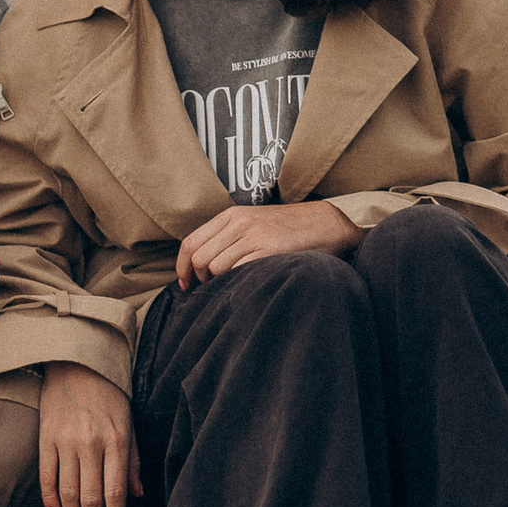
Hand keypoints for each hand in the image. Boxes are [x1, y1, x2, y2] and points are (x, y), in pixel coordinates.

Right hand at [37, 362, 140, 506]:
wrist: (76, 364)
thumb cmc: (108, 395)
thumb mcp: (129, 423)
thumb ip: (132, 460)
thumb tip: (137, 494)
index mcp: (116, 441)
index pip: (115, 491)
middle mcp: (91, 444)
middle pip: (90, 496)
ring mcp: (66, 441)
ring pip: (68, 491)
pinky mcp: (46, 438)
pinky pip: (47, 476)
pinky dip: (50, 499)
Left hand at [175, 201, 362, 288]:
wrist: (326, 223)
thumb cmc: (288, 229)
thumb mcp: (253, 223)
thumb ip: (228, 237)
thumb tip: (201, 264)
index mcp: (231, 216)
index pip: (190, 243)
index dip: (181, 268)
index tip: (186, 285)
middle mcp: (239, 223)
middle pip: (199, 258)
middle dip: (200, 280)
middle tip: (211, 290)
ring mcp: (254, 235)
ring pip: (215, 266)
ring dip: (217, 284)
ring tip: (231, 287)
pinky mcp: (270, 249)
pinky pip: (238, 270)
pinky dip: (234, 283)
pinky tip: (243, 287)